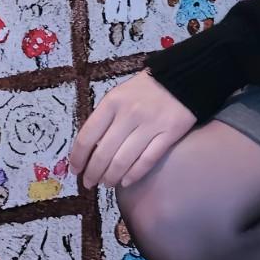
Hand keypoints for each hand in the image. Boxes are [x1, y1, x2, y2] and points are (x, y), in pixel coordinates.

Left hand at [69, 68, 195, 190]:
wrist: (183, 76)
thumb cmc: (146, 88)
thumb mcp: (120, 94)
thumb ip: (106, 118)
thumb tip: (90, 150)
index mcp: (113, 102)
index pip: (87, 136)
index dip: (78, 158)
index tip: (75, 170)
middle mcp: (129, 114)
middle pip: (103, 153)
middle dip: (93, 173)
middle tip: (90, 182)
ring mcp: (151, 124)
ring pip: (123, 161)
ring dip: (111, 177)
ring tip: (107, 183)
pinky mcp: (170, 133)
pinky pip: (147, 160)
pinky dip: (134, 175)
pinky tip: (126, 181)